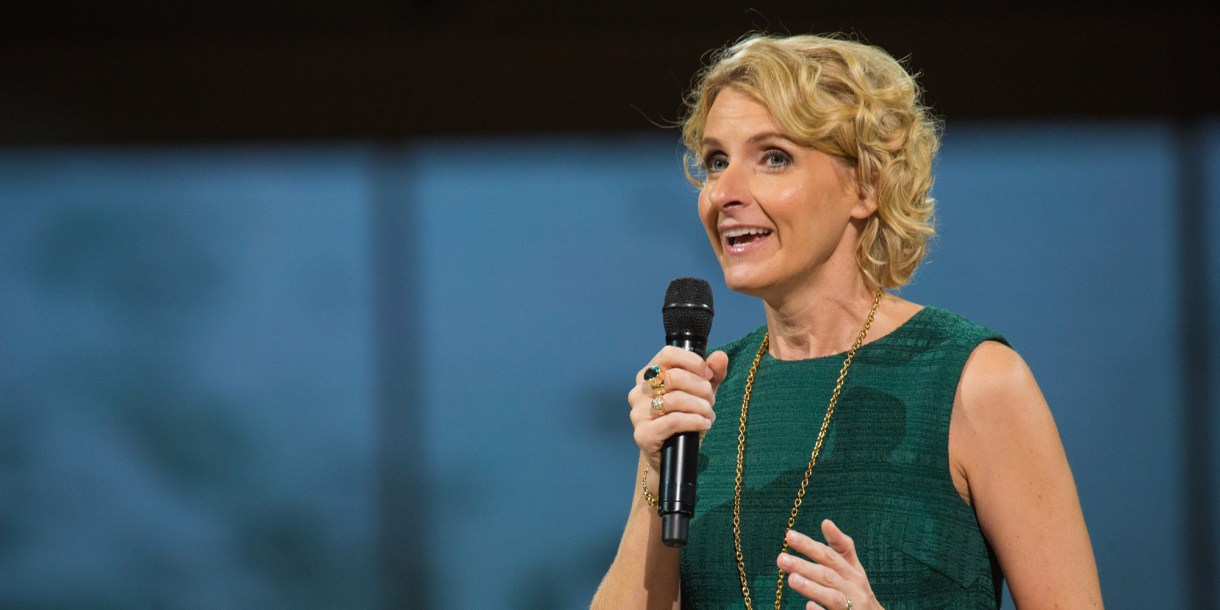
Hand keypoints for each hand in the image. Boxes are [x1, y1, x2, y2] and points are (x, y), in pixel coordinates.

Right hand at [627, 346, 727, 472]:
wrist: (673, 454)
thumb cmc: (685, 417)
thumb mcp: (701, 393)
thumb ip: (712, 374)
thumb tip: (720, 356)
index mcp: (649, 375)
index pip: (668, 354)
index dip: (693, 362)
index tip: (708, 375)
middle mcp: (639, 391)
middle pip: (674, 377)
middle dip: (701, 388)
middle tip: (710, 400)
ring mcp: (638, 412)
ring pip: (675, 400)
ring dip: (700, 407)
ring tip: (709, 415)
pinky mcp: (643, 434)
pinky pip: (674, 421)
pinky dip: (694, 421)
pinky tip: (704, 424)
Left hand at [777, 520, 883, 609]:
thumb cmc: (859, 593)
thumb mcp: (854, 569)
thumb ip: (841, 547)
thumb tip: (826, 522)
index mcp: (852, 573)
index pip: (829, 555)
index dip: (809, 545)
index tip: (789, 535)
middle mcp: (854, 588)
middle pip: (828, 575)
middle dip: (804, 566)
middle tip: (781, 559)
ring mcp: (853, 607)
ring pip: (832, 597)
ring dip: (812, 588)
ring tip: (792, 579)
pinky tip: (809, 607)